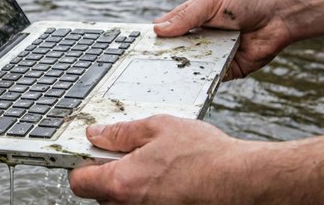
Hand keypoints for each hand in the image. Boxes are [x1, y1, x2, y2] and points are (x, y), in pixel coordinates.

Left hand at [69, 115, 245, 203]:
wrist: (244, 182)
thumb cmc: (207, 156)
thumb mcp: (159, 128)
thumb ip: (121, 132)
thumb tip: (97, 134)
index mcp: (122, 183)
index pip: (78, 181)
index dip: (82, 165)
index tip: (92, 154)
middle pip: (100, 194)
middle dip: (109, 175)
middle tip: (131, 156)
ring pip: (122, 203)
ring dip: (130, 187)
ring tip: (156, 168)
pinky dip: (149, 196)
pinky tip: (169, 182)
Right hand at [152, 0, 293, 79]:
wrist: (280, 16)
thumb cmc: (246, 1)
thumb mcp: (211, 2)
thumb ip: (186, 16)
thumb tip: (157, 30)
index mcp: (191, 20)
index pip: (165, 30)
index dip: (151, 38)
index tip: (133, 47)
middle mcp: (198, 39)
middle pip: (173, 52)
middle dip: (160, 59)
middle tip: (142, 67)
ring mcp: (211, 56)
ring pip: (188, 68)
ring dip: (177, 72)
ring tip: (158, 79)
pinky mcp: (225, 71)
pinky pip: (208, 79)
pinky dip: (198, 83)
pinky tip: (185, 86)